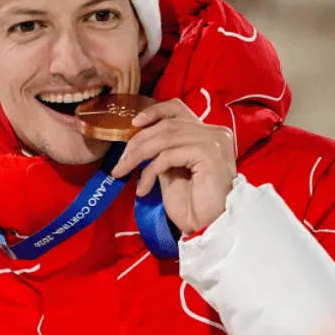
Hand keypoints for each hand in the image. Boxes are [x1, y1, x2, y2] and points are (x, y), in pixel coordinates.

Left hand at [110, 99, 236, 233]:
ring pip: (163, 139)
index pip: (177, 109)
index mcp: (209, 133)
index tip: (133, 123)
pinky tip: (143, 189)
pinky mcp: (209, 154)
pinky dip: (149, 172)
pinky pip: (167, 156)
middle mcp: (215, 132)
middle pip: (166, 126)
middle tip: (119, 162)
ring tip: (122, 173)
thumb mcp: (172, 169)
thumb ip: (162, 150)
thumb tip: (135, 140)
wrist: (209, 226)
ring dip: (136, 157)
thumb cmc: (192, 202)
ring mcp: (214, 141)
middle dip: (136, 143)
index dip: (153, 112)